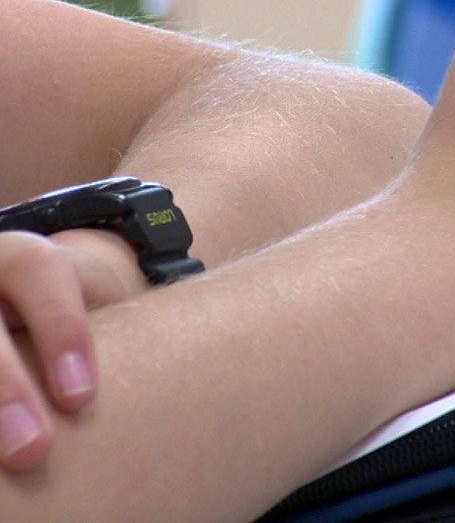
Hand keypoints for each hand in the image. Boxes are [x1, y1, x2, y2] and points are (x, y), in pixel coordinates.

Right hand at [0, 229, 140, 470]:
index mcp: (21, 256)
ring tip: (3, 467)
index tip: (83, 398)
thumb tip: (168, 388)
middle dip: (5, 387)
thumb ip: (122, 331)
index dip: (60, 329)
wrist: (43, 315)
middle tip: (33, 453)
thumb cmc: (83, 318)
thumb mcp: (101, 309)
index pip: (36, 269)